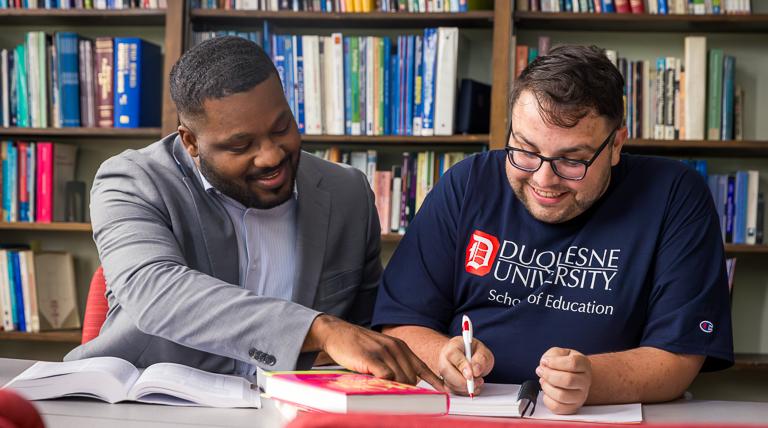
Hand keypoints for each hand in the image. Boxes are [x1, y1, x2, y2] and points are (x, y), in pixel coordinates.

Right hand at [303, 315, 443, 390]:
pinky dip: (386, 384)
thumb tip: (406, 381)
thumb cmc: (358, 345)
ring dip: (396, 389)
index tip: (444, 392)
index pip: (422, 367)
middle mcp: (395, 348)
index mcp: (400, 347)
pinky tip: (379, 386)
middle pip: (411, 377)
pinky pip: (387, 376)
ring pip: (400, 379)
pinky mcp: (372, 358)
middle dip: (408, 390)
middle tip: (400, 398)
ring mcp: (384, 352)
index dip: (434, 381)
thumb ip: (394, 362)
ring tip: (387, 393)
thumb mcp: (382, 349)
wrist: (338, 332)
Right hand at [437, 336, 493, 395]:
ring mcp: (442, 371)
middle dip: (464, 381)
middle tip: (478, 381)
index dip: (462, 366)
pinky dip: (463, 391)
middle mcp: (444, 358)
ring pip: (449, 383)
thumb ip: (481, 358)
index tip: (471, 375)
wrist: (465, 356)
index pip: (453, 355)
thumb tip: (476, 370)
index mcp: (454, 345)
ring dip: (465, 387)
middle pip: (446, 371)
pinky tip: (472, 386)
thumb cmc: (473, 352)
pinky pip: (452, 390)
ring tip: (477, 381)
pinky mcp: (445, 382)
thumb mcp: (482, 351)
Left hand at [536, 347, 591, 413]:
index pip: (573, 363)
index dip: (555, 362)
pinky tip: (547, 391)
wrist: (572, 376)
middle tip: (540, 371)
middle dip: (548, 375)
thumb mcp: (560, 353)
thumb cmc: (564, 364)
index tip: (545, 361)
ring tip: (543, 381)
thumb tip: (545, 364)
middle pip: (568, 380)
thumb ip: (552, 355)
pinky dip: (547, 399)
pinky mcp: (572, 408)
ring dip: (547, 387)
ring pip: (561, 395)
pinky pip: (557, 407)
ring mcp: (580, 396)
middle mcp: (585, 381)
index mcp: (584, 364)